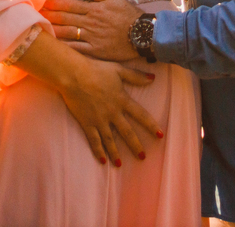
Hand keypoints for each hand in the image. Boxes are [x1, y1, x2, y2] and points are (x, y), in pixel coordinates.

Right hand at [13, 31, 162, 164]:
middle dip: (135, 145)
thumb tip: (153, 78)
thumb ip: (136, 76)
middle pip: (127, 132)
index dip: (151, 125)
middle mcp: (113, 113)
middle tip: (142, 157)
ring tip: (120, 165)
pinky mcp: (87, 123)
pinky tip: (102, 161)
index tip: (160, 135)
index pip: (141, 115)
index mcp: (122, 100)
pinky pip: (94, 140)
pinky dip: (98, 151)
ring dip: (116, 153)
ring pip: (110, 140)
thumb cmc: (97, 70)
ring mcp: (100, 120)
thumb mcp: (119, 70)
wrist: (74, 75)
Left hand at [41, 0, 142, 60]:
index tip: (44, 3)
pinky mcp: (94, 50)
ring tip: (40, 29)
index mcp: (94, 9)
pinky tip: (54, 47)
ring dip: (52, 30)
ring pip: (67, 33)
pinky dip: (64, 48)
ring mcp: (91, 37)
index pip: (70, 5)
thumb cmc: (129, 15)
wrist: (142, 34)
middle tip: (35, 15)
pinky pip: (76, 49)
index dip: (56, 4)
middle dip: (49, 16)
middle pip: (65, 18)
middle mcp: (89, 22)